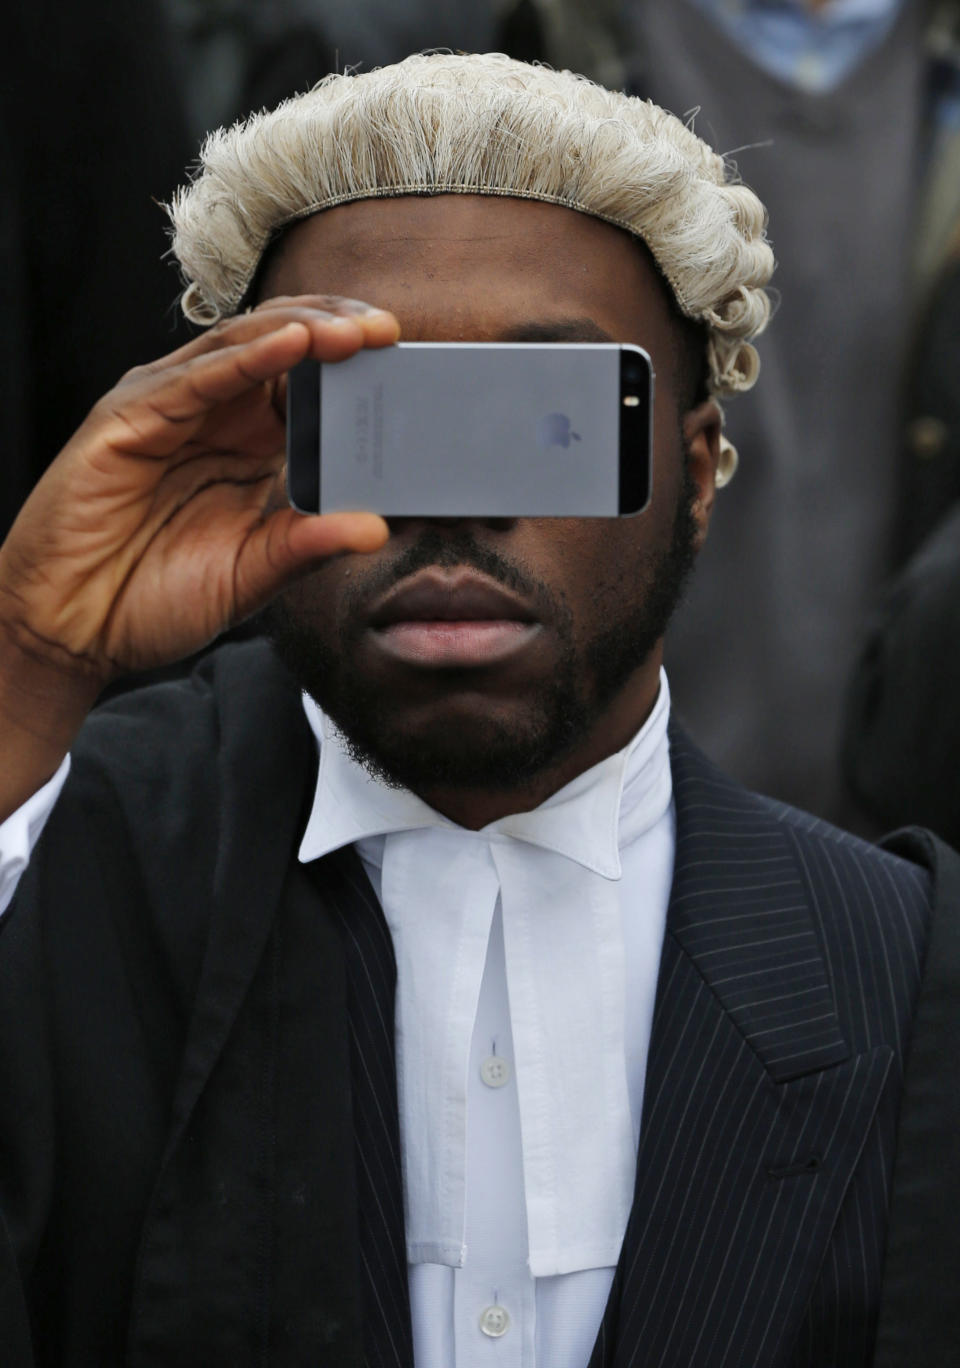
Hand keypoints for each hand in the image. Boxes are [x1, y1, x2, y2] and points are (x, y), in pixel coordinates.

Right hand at [0, 297, 396, 685]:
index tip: (405, 364)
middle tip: (389, 332)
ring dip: (301, 332)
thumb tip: (377, 528)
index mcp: (247, 447)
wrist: (74, 631)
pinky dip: (246, 359)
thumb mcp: (251, 576)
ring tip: (354, 332)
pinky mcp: (129, 418)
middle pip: (280, 346)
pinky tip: (292, 345)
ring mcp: (168, 410)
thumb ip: (308, 546)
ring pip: (241, 347)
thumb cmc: (155, 599)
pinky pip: (195, 378)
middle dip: (336, 331)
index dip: (353, 367)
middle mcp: (212, 417)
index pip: (307, 383)